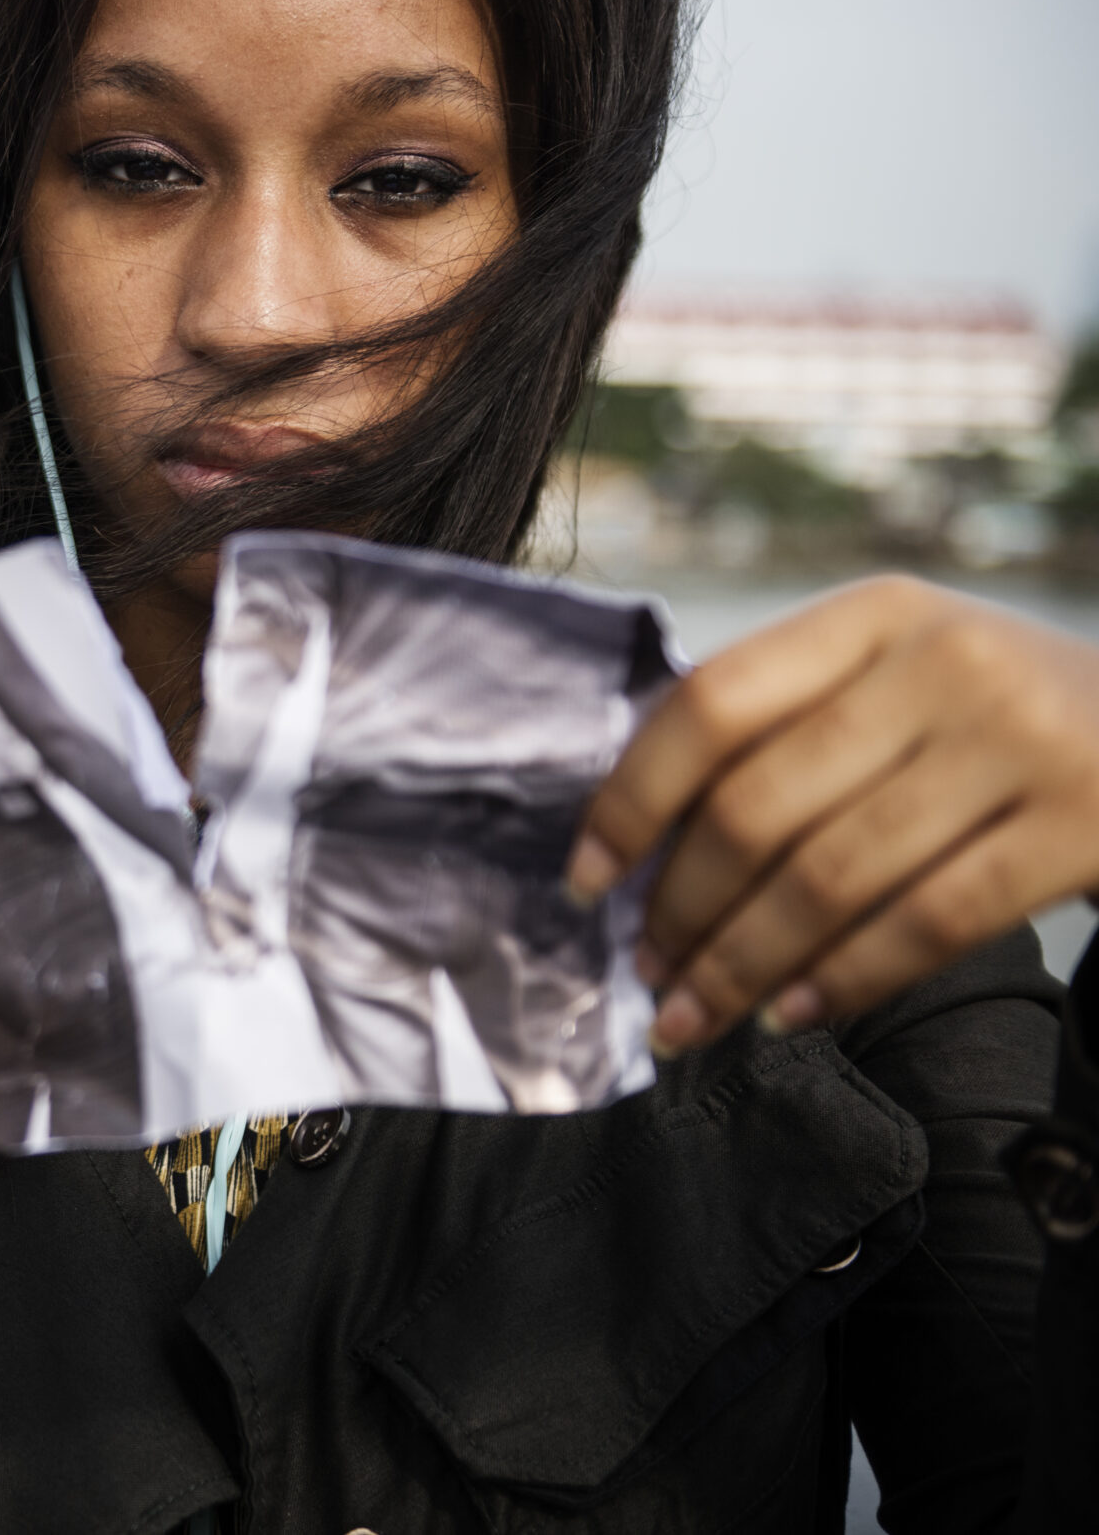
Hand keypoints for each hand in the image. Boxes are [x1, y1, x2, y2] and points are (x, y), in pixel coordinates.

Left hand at [566, 575, 1098, 1053]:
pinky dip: (845, 979)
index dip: (632, 799)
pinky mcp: (1086, 822)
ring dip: (743, 963)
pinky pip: (930, 921)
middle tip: (645, 974)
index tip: (584, 878)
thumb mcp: (902, 683)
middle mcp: (944, 661)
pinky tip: (792, 1016)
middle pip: (758, 805)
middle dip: (682, 907)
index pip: (711, 704)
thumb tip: (635, 841)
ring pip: (831, 876)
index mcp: (875, 616)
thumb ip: (789, 729)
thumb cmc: (1001, 726)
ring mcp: (1022, 738)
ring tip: (692, 1016)